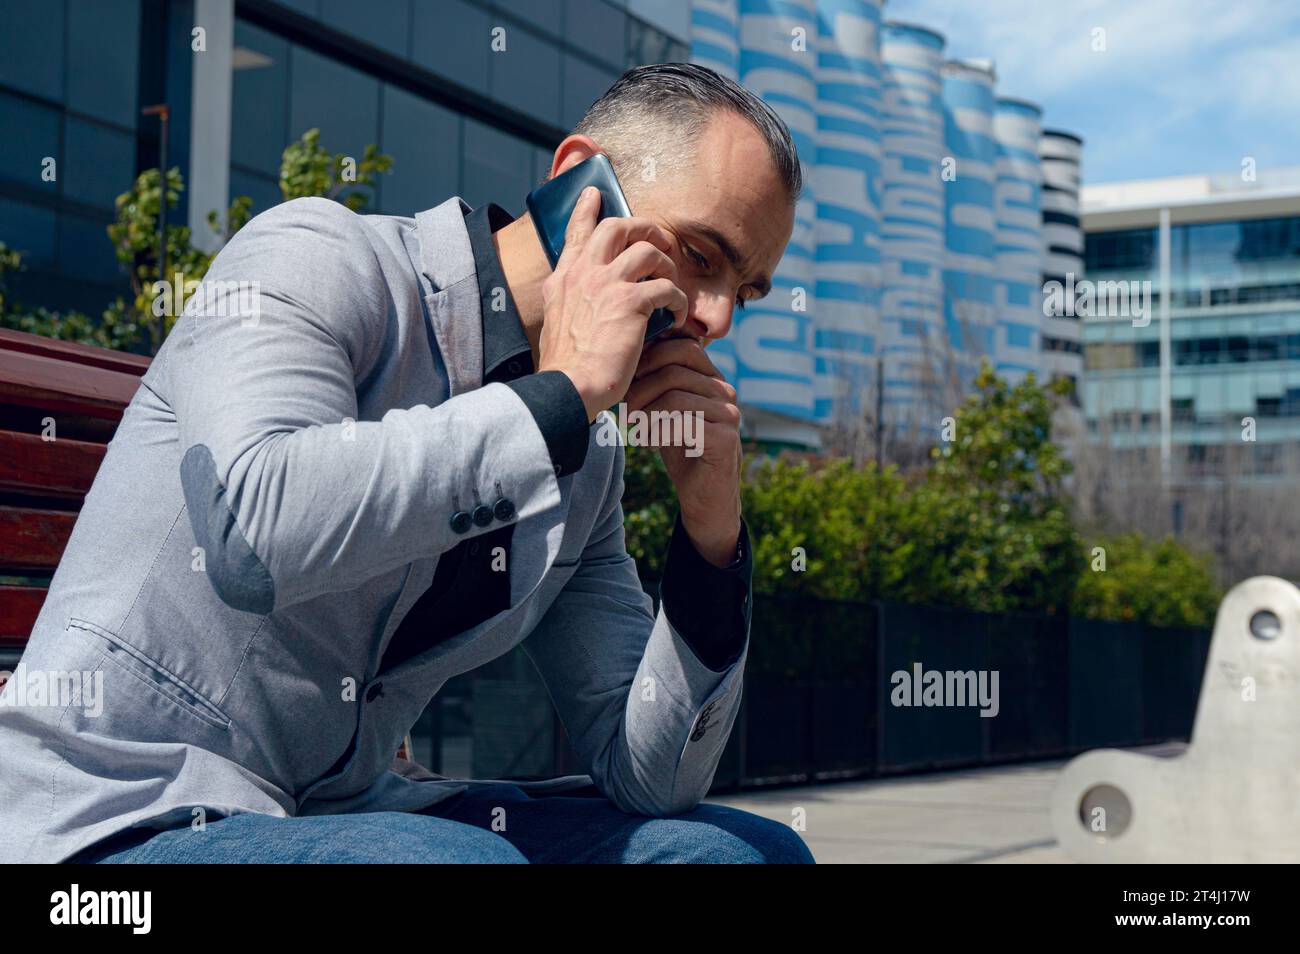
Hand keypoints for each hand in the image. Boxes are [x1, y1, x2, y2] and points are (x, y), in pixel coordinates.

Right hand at [537, 186, 688, 422]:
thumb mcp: (556, 324)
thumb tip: (585, 304)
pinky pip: (666, 287)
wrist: (568, 387)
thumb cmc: (566, 368)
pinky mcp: (630, 302)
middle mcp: (583, 274)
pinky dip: (679, 301)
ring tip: (672, 284)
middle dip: (645, 228)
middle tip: (660, 241)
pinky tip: (679, 317)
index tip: (595, 193)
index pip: (576, 233)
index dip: (587, 210)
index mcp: (563, 280)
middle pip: (618, 227)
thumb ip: (570, 304)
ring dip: (667, 265)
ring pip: (648, 250)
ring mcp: (606, 284)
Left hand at [626, 337, 741, 566]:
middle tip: (625, 409)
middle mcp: (724, 390)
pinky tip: (647, 442)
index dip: (649, 358)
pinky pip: (684, 423)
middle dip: (641, 386)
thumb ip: (655, 383)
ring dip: (646, 411)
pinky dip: (657, 431)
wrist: (705, 497)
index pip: (682, 345)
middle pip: (675, 367)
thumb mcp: (664, 410)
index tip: (627, 381)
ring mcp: (729, 413)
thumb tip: (622, 357)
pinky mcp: (726, 438)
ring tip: (633, 426)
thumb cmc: (680, 449)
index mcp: (711, 377)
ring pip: (676, 394)